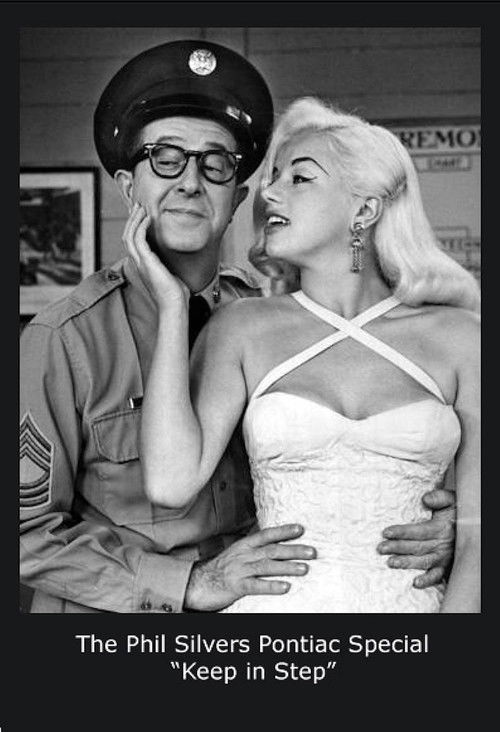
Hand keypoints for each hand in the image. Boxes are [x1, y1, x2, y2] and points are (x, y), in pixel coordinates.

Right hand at [122, 202, 187, 309]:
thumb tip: (178, 261)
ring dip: (134, 220)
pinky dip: (141, 227)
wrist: (174, 306)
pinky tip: (149, 218)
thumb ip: (169, 265)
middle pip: (128, 236)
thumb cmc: (176, 294)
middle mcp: (138, 263)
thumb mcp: (171, 275)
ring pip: (129, 235)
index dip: (135, 227)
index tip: (142, 215)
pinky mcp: (146, 262)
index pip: (133, 242)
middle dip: (132, 219)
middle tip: (138, 206)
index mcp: (142, 265)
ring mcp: (140, 262)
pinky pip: (139, 239)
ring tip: (141, 207)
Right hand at [183, 524, 315, 610]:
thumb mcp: (238, 554)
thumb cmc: (222, 569)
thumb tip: (276, 544)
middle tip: (312, 552)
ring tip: (305, 569)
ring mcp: (240, 570)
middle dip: (294, 550)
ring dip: (287, 567)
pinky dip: (271, 586)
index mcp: (244, 545)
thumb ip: (255, 549)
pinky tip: (285, 587)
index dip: (284, 531)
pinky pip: (256, 585)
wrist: (197, 583)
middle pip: (272, 550)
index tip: (301, 529)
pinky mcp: (236, 586)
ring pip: (267, 566)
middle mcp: (244, 555)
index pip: (267, 535)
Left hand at [377, 488, 455, 588]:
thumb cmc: (454, 512)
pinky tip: (415, 583)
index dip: (402, 532)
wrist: (468, 525)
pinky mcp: (445, 566)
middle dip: (398, 548)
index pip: (419, 531)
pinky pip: (437, 576)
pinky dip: (427, 580)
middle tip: (381, 548)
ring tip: (390, 563)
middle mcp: (442, 544)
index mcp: (441, 528)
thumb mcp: (451, 500)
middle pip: (417, 547)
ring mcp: (443, 557)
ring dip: (407, 563)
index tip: (386, 532)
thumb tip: (426, 499)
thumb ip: (439, 497)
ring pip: (424, 562)